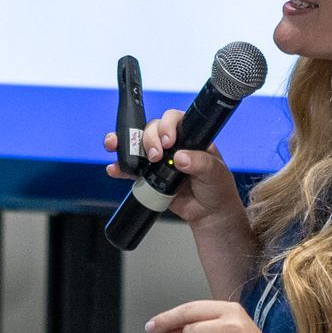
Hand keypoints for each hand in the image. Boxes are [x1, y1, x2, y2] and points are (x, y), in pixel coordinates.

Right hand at [101, 110, 245, 232]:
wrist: (210, 212)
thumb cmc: (217, 187)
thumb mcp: (215, 172)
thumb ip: (200, 163)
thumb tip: (180, 158)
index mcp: (190, 136)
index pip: (174, 120)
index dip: (167, 125)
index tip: (168, 141)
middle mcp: (172, 144)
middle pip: (151, 129)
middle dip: (147, 139)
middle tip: (155, 156)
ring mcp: (160, 160)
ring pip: (137, 145)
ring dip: (125, 145)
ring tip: (116, 146)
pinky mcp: (150, 176)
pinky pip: (132, 169)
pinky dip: (121, 168)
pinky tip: (114, 168)